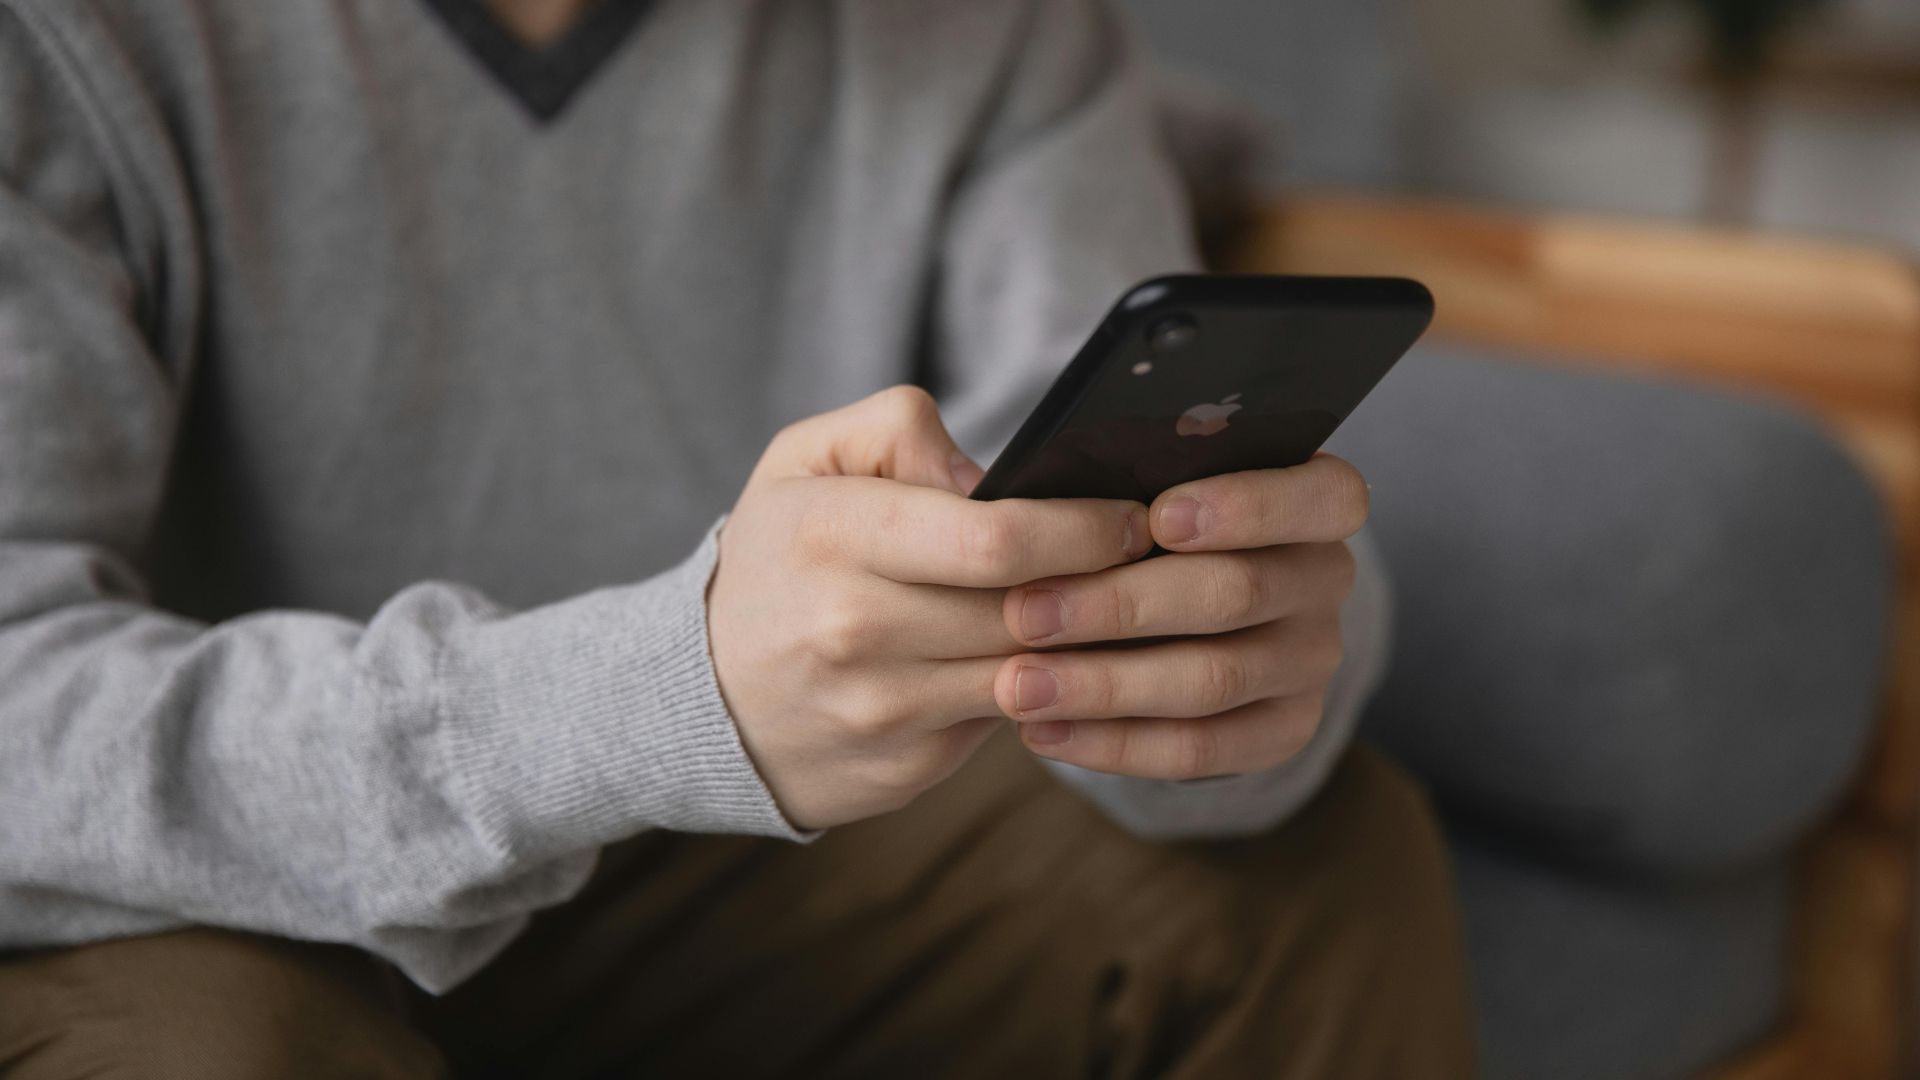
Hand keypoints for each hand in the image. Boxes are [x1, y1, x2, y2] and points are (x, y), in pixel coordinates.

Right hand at [709, 387, 1150, 828]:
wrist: (700, 699)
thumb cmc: (776, 562)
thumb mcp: (803, 462)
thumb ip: (895, 429)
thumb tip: (988, 474)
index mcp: (832, 536)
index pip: (995, 539)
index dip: (1083, 528)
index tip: (1130, 518)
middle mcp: (853, 630)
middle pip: (1027, 609)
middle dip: (1106, 585)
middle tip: (1152, 562)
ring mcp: (879, 710)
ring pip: (1030, 673)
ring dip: (1088, 645)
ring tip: (1121, 609)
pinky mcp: (904, 769)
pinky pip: (1005, 724)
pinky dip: (1044, 693)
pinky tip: (1060, 662)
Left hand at [994, 455, 1368, 780]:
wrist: (1167, 612)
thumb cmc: (1140, 521)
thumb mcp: (1140, 481)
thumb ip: (1115, 475)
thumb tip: (1029, 484)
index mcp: (1316, 499)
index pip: (1323, 496)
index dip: (1246, 505)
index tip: (1156, 518)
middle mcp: (1326, 579)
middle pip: (1237, 593)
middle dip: (1121, 605)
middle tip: (1026, 613)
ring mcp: (1310, 660)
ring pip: (1212, 680)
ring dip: (1104, 686)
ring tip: (1017, 686)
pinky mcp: (1283, 730)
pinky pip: (1200, 750)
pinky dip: (1114, 745)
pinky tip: (1043, 732)